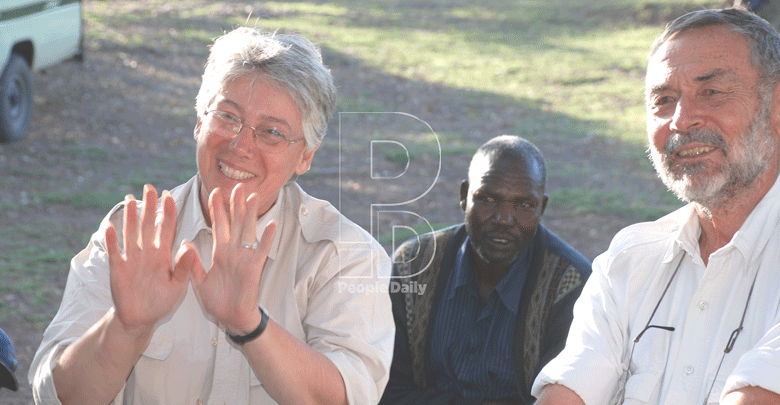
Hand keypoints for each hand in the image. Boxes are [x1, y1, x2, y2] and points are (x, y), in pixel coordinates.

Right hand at [105, 184, 186, 336]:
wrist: (141, 319)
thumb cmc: (161, 302)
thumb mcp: (178, 287)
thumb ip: (184, 267)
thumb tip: (190, 245)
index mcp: (164, 255)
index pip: (167, 228)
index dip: (168, 212)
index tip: (169, 195)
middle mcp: (147, 253)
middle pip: (148, 225)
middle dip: (149, 206)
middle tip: (149, 187)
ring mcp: (132, 259)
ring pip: (131, 233)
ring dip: (130, 217)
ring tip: (131, 199)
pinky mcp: (117, 268)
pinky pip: (114, 251)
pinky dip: (112, 239)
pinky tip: (111, 225)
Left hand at [176, 183, 275, 334]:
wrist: (231, 318)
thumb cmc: (217, 301)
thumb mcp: (199, 281)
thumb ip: (193, 262)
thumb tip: (184, 242)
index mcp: (220, 253)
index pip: (218, 226)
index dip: (217, 209)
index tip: (215, 191)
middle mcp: (233, 252)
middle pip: (235, 223)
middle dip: (235, 204)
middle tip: (238, 185)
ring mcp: (244, 259)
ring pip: (248, 231)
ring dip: (250, 215)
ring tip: (254, 197)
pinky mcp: (253, 268)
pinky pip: (260, 251)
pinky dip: (266, 238)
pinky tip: (271, 224)